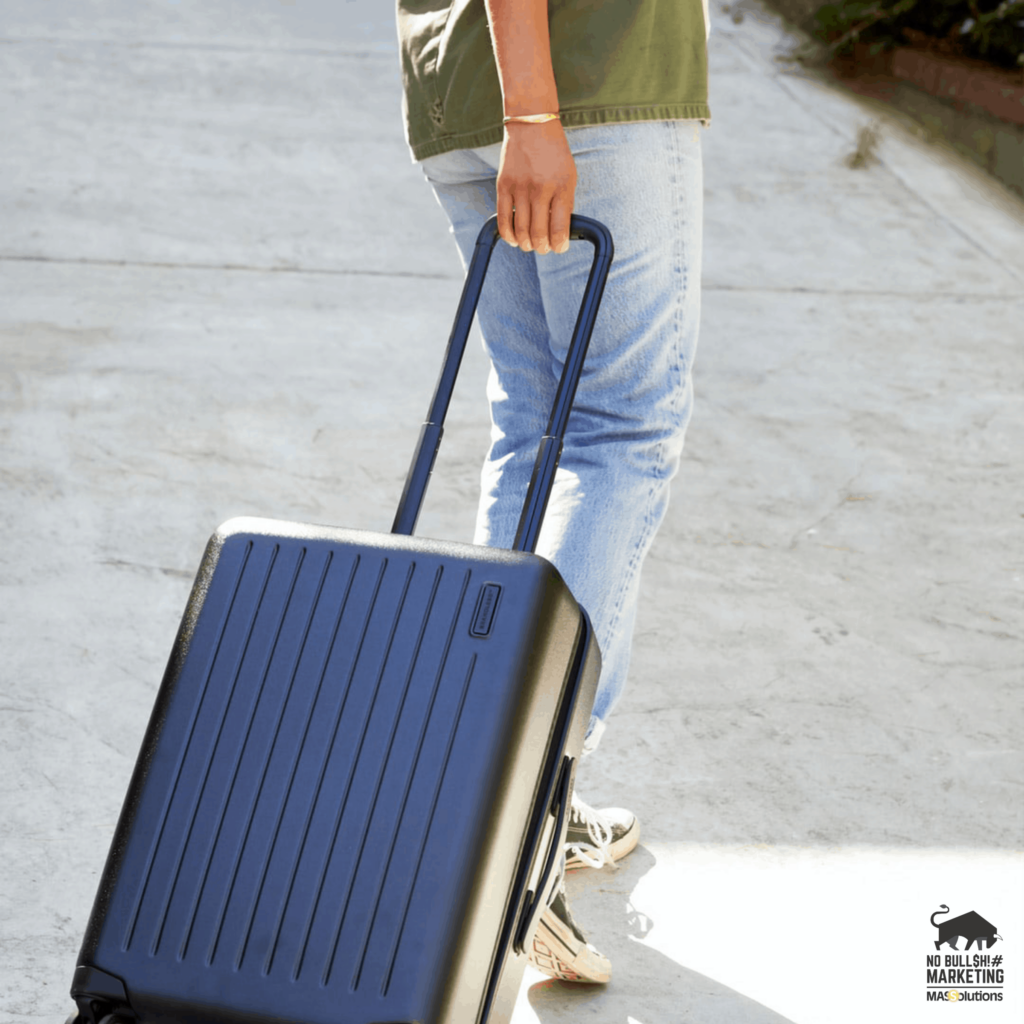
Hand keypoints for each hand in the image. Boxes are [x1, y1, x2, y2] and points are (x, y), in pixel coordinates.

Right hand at [496, 120, 576, 254]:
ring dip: (526, 244)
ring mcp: (520, 188)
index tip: (559, 248)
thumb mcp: (569, 176)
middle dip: (542, 248)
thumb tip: (559, 231)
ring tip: (530, 245)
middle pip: (539, 234)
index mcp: (561, 187)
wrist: (531, 124)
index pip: (560, 228)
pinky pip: (503, 219)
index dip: (559, 245)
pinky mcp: (503, 185)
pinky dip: (508, 235)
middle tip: (544, 248)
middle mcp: (540, 189)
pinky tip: (514, 239)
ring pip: (521, 231)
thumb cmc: (554, 152)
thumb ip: (565, 203)